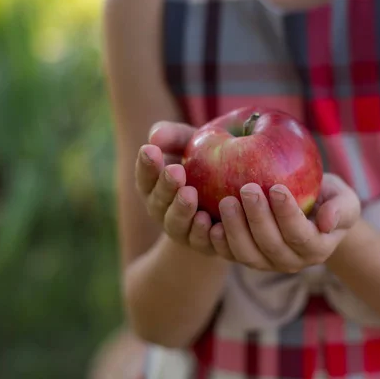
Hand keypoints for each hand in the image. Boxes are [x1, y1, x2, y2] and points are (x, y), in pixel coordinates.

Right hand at [135, 121, 215, 254]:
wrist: (233, 191)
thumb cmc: (206, 160)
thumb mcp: (192, 143)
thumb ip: (174, 136)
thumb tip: (154, 136)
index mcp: (154, 186)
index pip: (145, 176)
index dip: (146, 165)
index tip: (150, 149)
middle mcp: (163, 210)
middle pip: (158, 201)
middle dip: (165, 186)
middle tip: (176, 171)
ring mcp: (182, 229)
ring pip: (176, 224)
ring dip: (181, 211)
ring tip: (190, 195)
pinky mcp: (204, 244)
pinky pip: (201, 242)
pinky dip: (203, 233)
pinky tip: (209, 221)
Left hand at [209, 173, 360, 271]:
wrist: (310, 210)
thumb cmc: (327, 199)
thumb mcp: (344, 199)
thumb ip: (341, 208)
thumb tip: (327, 222)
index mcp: (317, 248)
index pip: (301, 236)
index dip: (288, 215)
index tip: (278, 188)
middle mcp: (291, 262)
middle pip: (271, 246)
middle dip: (258, 218)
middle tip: (247, 188)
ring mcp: (267, 263)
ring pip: (248, 254)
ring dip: (235, 229)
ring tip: (226, 201)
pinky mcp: (247, 258)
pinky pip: (230, 254)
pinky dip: (218, 241)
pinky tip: (210, 220)